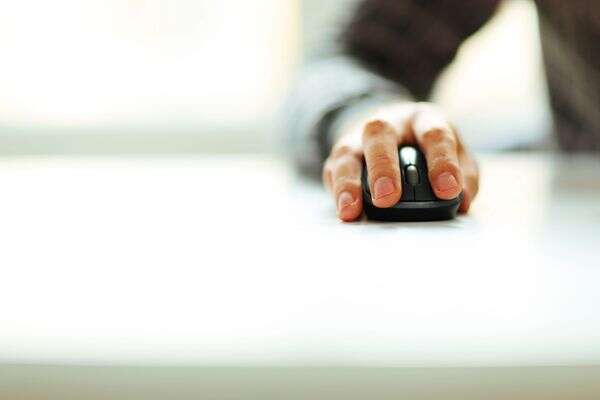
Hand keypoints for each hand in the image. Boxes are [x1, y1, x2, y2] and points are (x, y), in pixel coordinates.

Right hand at [323, 102, 478, 221]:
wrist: (388, 134)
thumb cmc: (425, 149)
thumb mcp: (455, 154)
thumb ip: (464, 175)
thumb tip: (463, 201)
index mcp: (422, 119)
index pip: (434, 134)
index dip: (442, 162)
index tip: (447, 190)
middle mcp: (387, 123)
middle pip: (380, 134)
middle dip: (383, 167)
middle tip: (388, 197)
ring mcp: (357, 138)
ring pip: (348, 153)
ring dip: (349, 182)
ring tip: (352, 209)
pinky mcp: (338, 157)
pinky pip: (333, 171)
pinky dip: (337, 192)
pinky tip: (344, 211)